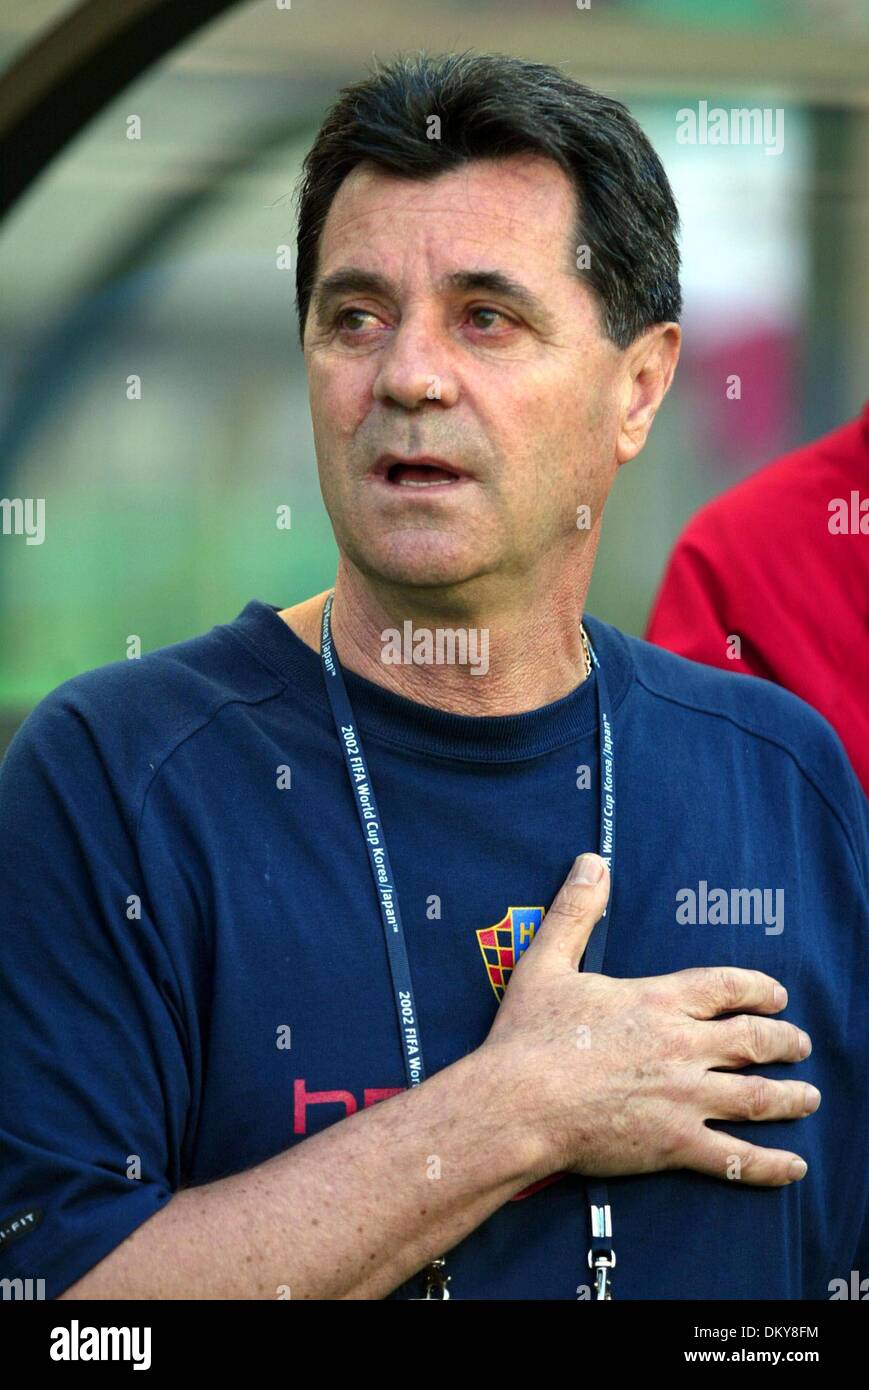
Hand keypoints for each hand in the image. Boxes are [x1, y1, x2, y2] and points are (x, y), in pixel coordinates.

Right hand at [481, 853, 816, 1186]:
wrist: (517, 1103)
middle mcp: (681, 1046)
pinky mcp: (675, 1144)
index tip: (777, 996)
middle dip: (784, 1041)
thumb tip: (592, 862)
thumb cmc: (528, 1036)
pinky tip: (793, 1167)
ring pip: (757, 1097)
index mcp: (657, 1001)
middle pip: (753, 1040)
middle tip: (800, 1044)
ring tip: (809, 1097)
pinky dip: (770, 1165)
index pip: (726, 987)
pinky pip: (736, 1157)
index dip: (759, 989)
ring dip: (791, 1097)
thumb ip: (574, 911)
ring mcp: (684, 1097)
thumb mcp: (546, 961)